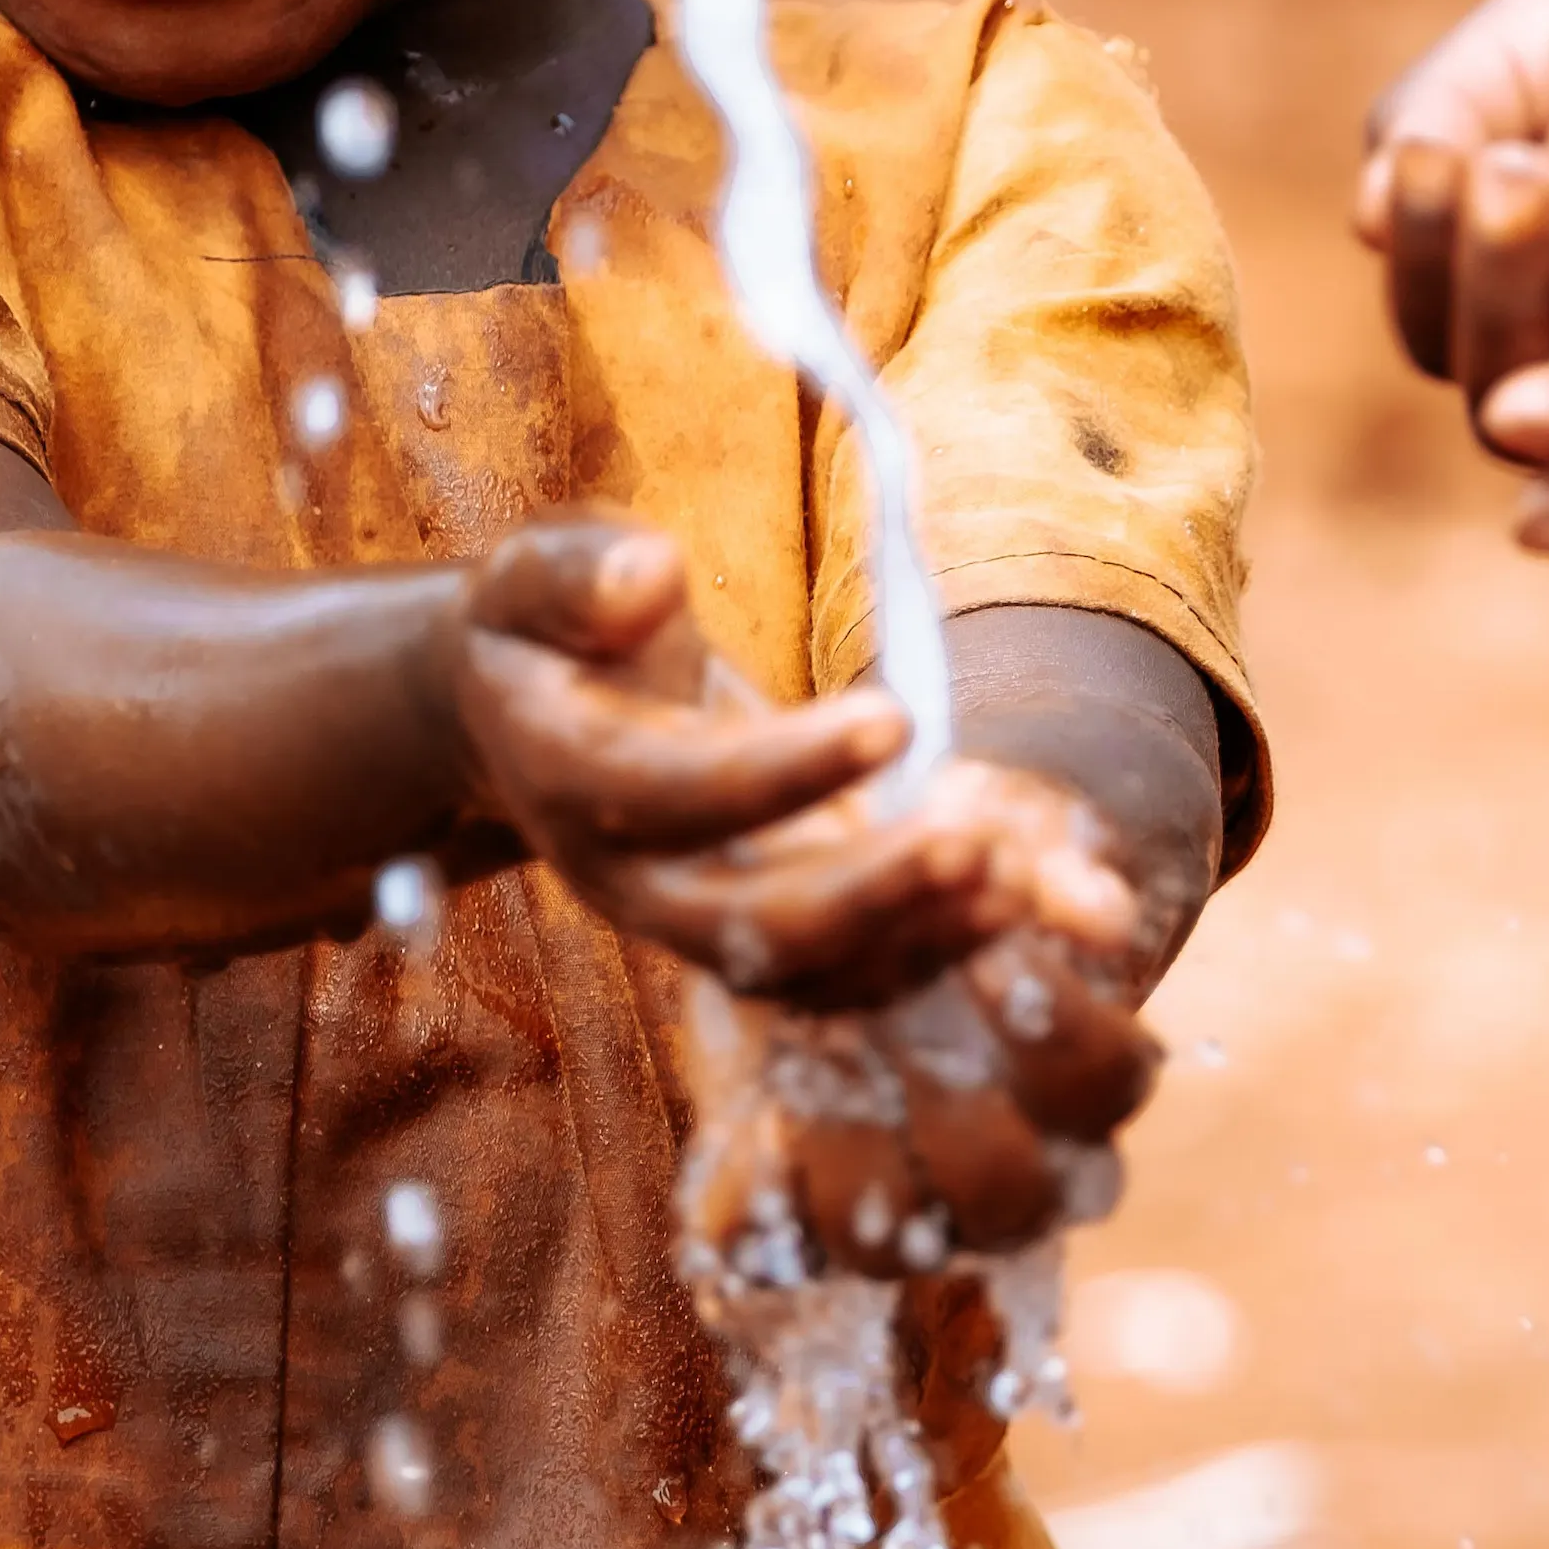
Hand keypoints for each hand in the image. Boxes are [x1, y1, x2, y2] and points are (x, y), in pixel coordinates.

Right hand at [451, 517, 1103, 1001]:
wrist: (527, 709)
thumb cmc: (552, 619)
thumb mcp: (536, 573)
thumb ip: (580, 574)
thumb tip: (650, 574)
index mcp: (567, 777)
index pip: (674, 793)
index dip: (783, 770)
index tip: (895, 718)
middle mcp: (625, 878)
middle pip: (740, 929)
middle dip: (866, 898)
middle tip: (978, 848)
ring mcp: (691, 919)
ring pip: (803, 975)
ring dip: (915, 940)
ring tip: (1017, 883)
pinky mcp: (755, 931)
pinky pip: (843, 974)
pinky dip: (931, 948)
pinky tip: (1021, 900)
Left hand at [669, 767, 1163, 1280]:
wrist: (831, 894)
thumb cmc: (942, 871)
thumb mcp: (997, 839)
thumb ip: (1052, 877)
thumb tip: (1106, 919)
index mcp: (1078, 1083)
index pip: (1107, 1085)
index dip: (1060, 1025)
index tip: (993, 948)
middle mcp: (1006, 1172)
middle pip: (1012, 1199)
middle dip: (953, 1111)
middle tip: (894, 1019)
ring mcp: (903, 1208)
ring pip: (893, 1241)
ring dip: (847, 1149)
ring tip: (814, 1047)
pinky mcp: (795, 1215)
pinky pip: (770, 1251)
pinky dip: (754, 1197)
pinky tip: (755, 1113)